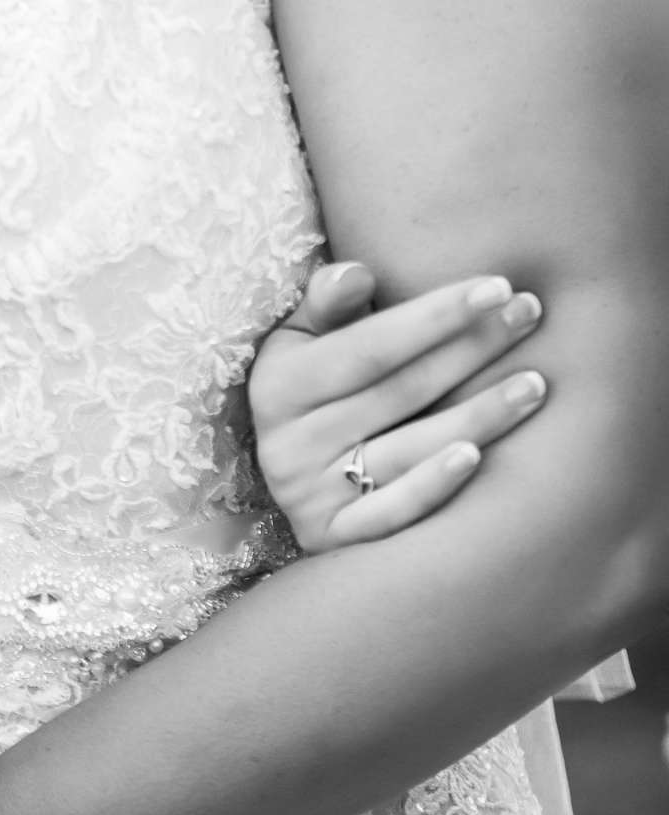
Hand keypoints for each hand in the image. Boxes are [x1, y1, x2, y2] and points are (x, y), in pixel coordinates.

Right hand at [249, 260, 546, 550]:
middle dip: (471, 348)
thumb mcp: (301, 342)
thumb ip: (328, 304)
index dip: (434, 315)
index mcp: (279, 386)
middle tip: (531, 313)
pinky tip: (478, 457)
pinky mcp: (337, 540)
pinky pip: (393, 513)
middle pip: (400, 392)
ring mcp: (313, 497)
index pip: (370, 347)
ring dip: (478, 416)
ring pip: (407, 450)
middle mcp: (289, 443)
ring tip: (535, 383)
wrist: (294, 480)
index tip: (495, 286)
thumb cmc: (314, 390)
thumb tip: (357, 273)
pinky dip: (434, 485)